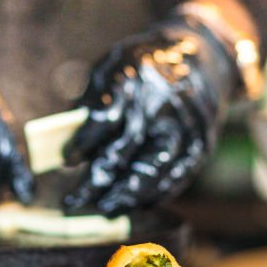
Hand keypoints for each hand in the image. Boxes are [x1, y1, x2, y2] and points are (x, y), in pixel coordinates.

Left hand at [62, 15, 237, 214]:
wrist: (200, 56)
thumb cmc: (143, 65)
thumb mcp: (113, 67)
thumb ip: (93, 102)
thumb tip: (66, 142)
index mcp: (133, 80)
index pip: (104, 118)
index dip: (84, 143)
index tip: (66, 161)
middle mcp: (160, 104)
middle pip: (125, 150)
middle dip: (98, 180)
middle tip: (75, 202)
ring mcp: (184, 126)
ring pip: (153, 170)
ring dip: (126, 196)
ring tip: (105, 209)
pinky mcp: (200, 143)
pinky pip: (177, 176)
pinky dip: (156, 194)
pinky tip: (137, 205)